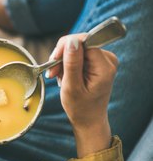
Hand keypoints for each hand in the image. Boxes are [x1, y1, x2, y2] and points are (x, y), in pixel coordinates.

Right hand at [46, 34, 117, 156]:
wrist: (88, 119)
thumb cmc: (80, 108)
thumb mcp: (72, 87)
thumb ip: (72, 63)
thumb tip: (71, 41)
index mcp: (104, 66)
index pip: (84, 42)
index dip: (65, 47)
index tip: (53, 61)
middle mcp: (107, 59)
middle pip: (79, 43)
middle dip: (62, 56)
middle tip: (53, 73)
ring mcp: (103, 60)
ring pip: (76, 48)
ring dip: (63, 62)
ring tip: (59, 77)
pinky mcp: (96, 62)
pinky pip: (78, 54)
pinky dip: (67, 64)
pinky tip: (65, 76)